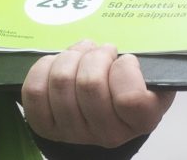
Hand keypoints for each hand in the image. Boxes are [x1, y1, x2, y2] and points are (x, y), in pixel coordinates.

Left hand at [21, 40, 173, 146]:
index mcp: (141, 122)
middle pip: (90, 84)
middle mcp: (107, 135)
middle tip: (102, 50)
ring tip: (82, 53)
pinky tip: (59, 63)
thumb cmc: (130, 88)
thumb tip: (128, 57)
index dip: (125, 68)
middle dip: (95, 54)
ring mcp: (72, 133)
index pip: (130, 98)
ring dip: (71, 55)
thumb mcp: (152, 79)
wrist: (104, 115)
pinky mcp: (44, 125)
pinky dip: (45, 66)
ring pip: (61, 81)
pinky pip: (34, 89)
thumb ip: (150, 69)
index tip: (125, 60)